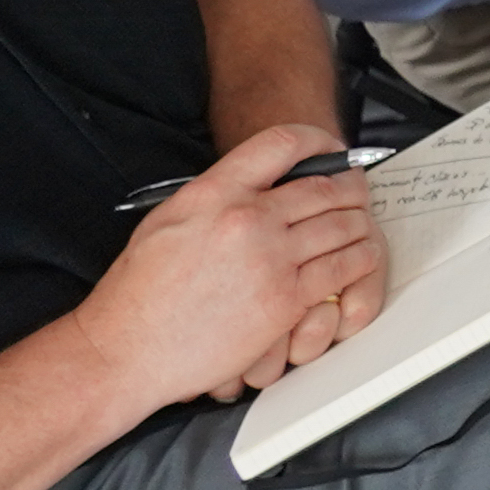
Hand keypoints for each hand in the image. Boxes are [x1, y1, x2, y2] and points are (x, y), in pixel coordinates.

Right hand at [83, 125, 387, 409]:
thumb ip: (213, 197)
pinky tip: (360, 258)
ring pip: (341, 225)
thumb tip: (251, 185)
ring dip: (359, 222)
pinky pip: (342, 268)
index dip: (317, 141)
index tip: (332, 149)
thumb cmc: (138, 293)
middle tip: (358, 190)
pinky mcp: (285, 300)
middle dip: (349, 186)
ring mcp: (270, 259)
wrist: (127, 348)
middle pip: (323, 186)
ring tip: (362, 223)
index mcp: (213, 192)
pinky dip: (359, 259)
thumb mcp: (168, 220)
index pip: (280, 143)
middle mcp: (246, 218)